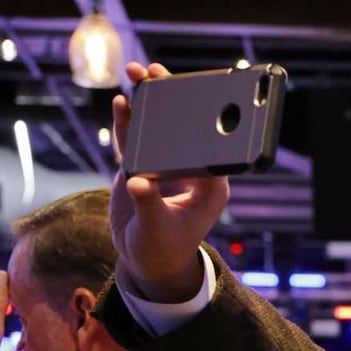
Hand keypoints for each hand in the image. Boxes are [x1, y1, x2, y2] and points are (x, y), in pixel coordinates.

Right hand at [109, 62, 228, 301]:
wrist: (148, 261)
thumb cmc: (161, 249)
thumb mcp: (156, 228)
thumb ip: (148, 204)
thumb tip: (139, 182)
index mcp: (210, 186)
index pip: (210, 145)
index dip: (200, 117)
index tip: (190, 93)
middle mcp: (192, 172)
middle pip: (184, 129)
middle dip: (171, 100)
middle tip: (156, 71)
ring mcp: (167, 168)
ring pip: (158, 130)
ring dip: (147, 104)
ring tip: (136, 74)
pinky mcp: (145, 169)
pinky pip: (136, 141)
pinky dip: (128, 123)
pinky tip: (122, 102)